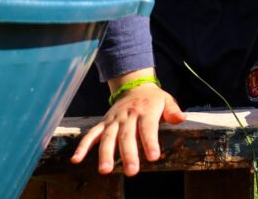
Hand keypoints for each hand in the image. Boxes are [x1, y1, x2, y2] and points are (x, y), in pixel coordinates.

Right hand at [70, 82, 185, 175]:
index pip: (148, 128)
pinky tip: (76, 159)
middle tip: (132, 171)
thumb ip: (173, 110)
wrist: (134, 86)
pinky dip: (83, 146)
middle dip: (128, 154)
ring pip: (107, 138)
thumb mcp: (167, 100)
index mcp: (145, 111)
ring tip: (105, 170)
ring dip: (105, 154)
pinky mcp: (103, 124)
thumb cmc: (154, 99)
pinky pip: (91, 134)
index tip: (153, 157)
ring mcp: (113, 120)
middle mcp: (127, 116)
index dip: (150, 142)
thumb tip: (181, 118)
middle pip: (127, 136)